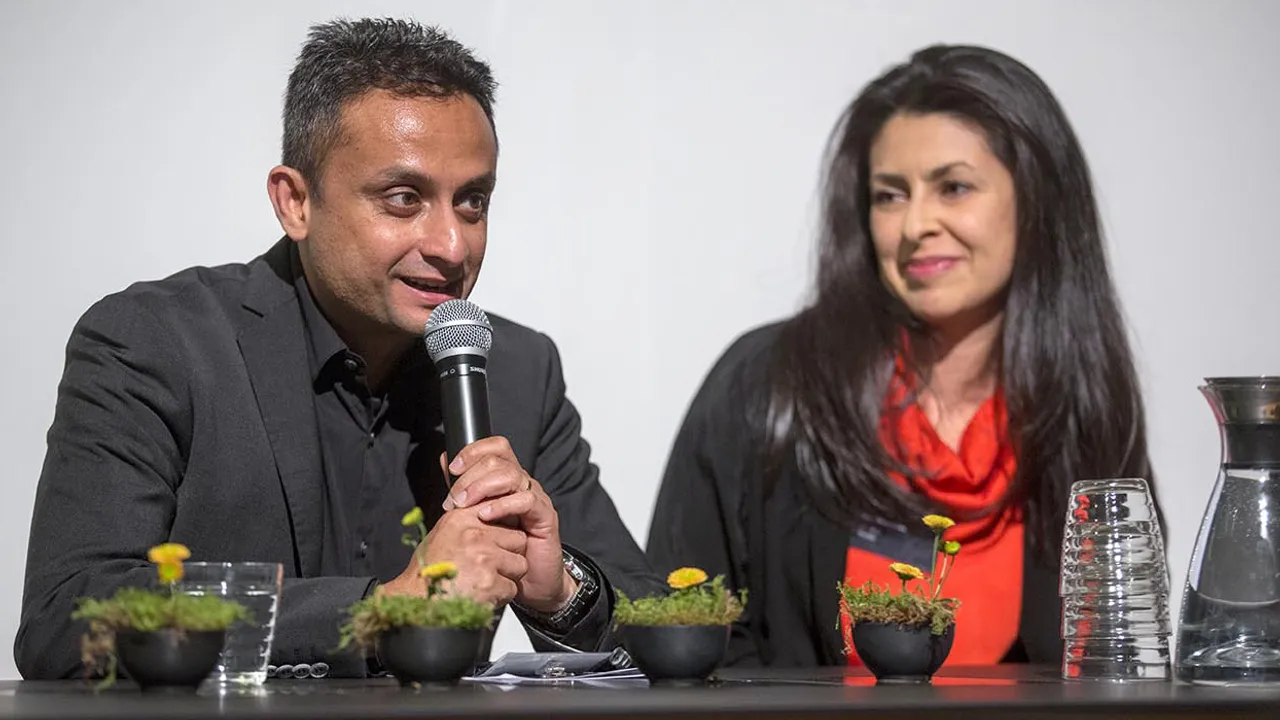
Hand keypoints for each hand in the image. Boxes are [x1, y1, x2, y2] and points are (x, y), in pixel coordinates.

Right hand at [378, 505, 528, 606]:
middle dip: (510, 555)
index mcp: (462, 519)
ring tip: (485, 582)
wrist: (415, 602)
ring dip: (508, 577)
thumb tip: (490, 514)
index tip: (499, 541)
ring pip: (520, 564)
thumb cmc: (426, 572)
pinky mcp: (490, 583)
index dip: (503, 531)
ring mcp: (484, 558)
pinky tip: (482, 596)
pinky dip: (501, 597)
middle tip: (491, 567)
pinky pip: (512, 588)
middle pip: (518, 539)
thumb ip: (468, 523)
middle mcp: (474, 535)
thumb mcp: (442, 534)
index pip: (502, 513)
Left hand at [442, 437, 577, 612]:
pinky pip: (525, 500)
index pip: (495, 447)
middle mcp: (522, 484)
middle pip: (499, 459)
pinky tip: (486, 515)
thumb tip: (444, 461)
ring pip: (511, 475)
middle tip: (454, 499)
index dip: (473, 451)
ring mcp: (536, 498)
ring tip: (465, 506)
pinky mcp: (546, 516)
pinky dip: (502, 505)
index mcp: (507, 479)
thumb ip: (463, 489)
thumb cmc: (504, 550)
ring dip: (481, 487)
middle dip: (470, 476)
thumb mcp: (477, 517)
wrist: (531, 582)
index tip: (452, 468)